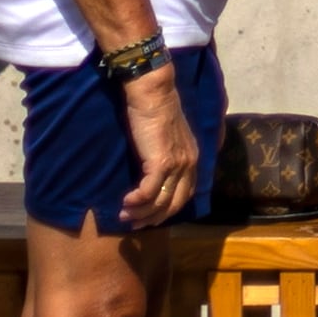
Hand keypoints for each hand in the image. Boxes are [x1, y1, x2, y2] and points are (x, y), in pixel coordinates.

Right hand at [117, 69, 198, 234]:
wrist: (153, 93)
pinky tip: (126, 203)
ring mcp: (177, 164)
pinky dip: (137, 201)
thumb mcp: (168, 137)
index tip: (151, 216)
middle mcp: (189, 164)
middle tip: (135, 223)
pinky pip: (149, 191)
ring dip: (141, 213)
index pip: (185, 194)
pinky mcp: (161, 162)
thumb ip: (167, 154)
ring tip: (125, 215)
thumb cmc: (156, 111)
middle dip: (154, 218)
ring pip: (161, 201)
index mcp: (192, 159)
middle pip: (175, 203)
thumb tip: (154, 172)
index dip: (168, 209)